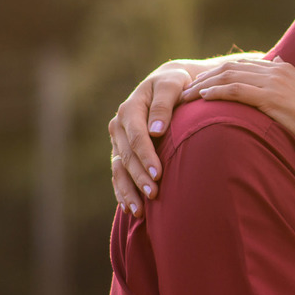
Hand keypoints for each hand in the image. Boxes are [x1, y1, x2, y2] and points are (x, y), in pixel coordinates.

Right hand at [110, 62, 195, 215]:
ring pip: (119, 168)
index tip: (159, 174)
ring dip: (128, 190)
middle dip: (139, 177)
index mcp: (130, 108)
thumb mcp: (172, 85)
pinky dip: (123, 191)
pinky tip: (132, 209)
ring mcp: (118, 140)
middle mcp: (119, 125)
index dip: (146, 156)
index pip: (136, 136)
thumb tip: (156, 130)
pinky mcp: (121, 151)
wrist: (170, 84)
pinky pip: (118, 174)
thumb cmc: (176, 84)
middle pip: (127, 156)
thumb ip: (164, 104)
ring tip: (140, 210)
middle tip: (154, 195)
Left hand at [185, 58, 294, 163]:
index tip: (201, 83)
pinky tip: (203, 98)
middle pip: (232, 68)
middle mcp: (279, 71)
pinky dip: (217, 92)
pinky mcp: (273, 99)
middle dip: (205, 76)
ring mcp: (276, 83)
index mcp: (286, 70)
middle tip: (186, 88)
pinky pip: (237, 90)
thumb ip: (290, 87)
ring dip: (205, 84)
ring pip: (230, 76)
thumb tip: (278, 68)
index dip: (219, 72)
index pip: (244, 66)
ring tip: (187, 95)